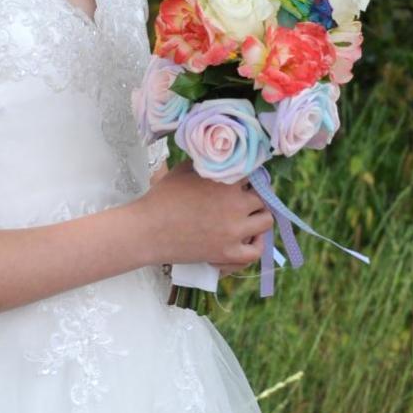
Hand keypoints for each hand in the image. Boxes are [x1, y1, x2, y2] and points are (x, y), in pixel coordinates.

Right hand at [136, 161, 272, 270]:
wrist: (147, 230)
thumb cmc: (162, 197)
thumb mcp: (184, 170)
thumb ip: (208, 163)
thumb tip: (221, 159)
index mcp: (226, 181)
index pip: (254, 173)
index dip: (248, 176)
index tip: (243, 179)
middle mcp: (235, 205)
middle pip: (262, 197)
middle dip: (254, 195)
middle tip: (243, 198)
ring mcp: (233, 231)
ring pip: (265, 221)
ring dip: (259, 216)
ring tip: (248, 216)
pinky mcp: (227, 253)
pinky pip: (255, 251)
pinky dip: (256, 244)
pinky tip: (249, 238)